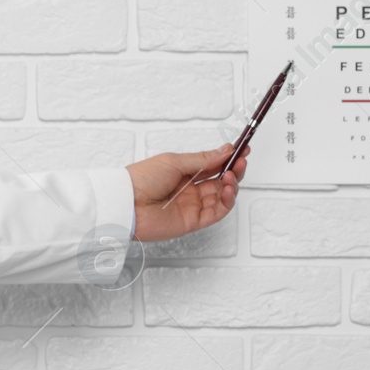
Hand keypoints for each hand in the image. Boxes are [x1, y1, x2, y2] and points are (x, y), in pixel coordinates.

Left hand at [125, 142, 249, 242]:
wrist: (127, 203)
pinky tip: (228, 189)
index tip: (242, 149)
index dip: (228, 158)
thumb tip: (225, 150)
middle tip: (241, 160)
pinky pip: (216, 212)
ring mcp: (192, 205)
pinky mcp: (193, 221)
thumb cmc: (142, 179)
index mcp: (183, 172)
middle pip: (219, 180)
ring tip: (232, 175)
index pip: (212, 164)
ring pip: (221, 196)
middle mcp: (189, 189)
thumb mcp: (174, 162)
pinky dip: (226, 201)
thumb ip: (203, 159)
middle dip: (233, 170)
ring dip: (231, 185)